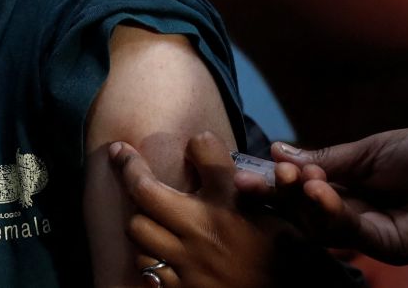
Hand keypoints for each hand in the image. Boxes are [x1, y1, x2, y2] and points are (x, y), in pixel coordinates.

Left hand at [108, 132, 284, 287]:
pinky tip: (158, 248)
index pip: (207, 153)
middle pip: (145, 191)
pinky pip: (146, 265)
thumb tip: (224, 155)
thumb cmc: (285, 259)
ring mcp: (187, 262)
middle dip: (130, 169)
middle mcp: (205, 229)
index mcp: (233, 206)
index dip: (198, 142)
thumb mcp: (281, 215)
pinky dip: (148, 253)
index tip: (192, 141)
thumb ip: (255, 186)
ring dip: (140, 216)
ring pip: (138, 228)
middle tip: (121, 155)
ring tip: (147, 210)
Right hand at [241, 127, 407, 264]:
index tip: (244, 172)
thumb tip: (278, 153)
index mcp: (349, 186)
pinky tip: (321, 189)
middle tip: (264, 178)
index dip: (273, 183)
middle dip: (279, 195)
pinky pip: (349, 233)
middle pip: (302, 211)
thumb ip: (325, 158)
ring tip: (296, 178)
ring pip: (319, 226)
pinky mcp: (388, 247)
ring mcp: (370, 233)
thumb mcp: (371, 149)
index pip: (300, 188)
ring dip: (301, 202)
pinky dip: (330, 212)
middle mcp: (354, 213)